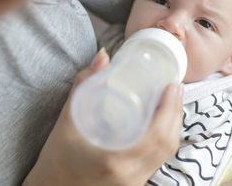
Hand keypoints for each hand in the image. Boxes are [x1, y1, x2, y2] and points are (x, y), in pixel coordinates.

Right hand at [23, 48, 183, 185]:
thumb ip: (84, 86)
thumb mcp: (66, 122)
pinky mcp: (134, 185)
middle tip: (174, 88)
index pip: (156, 135)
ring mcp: (134, 184)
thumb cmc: (55, 161)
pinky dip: (164, 139)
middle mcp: (130, 176)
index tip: (172, 86)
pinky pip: (157, 160)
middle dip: (176, 113)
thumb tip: (102, 57)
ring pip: (166, 153)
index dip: (169, 109)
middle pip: (167, 143)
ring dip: (173, 126)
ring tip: (170, 101)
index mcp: (115, 160)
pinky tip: (160, 124)